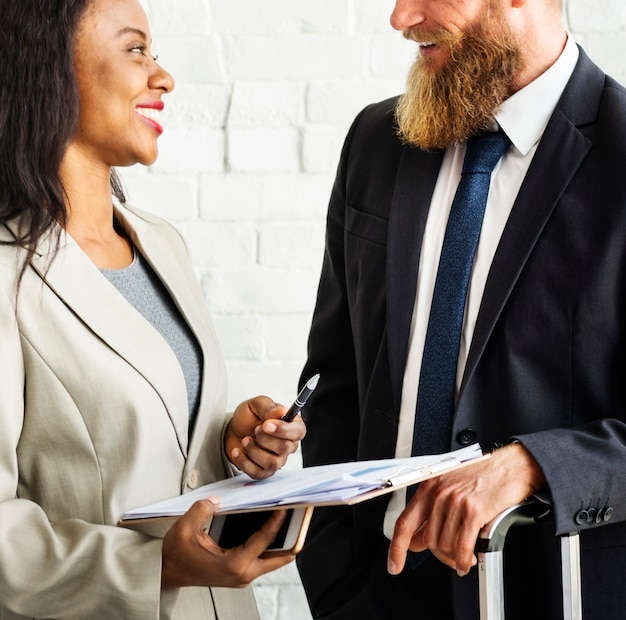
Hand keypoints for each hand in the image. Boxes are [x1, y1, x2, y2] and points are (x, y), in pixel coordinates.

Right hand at [161, 497, 294, 588]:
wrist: (165, 572)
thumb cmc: (175, 556)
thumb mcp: (184, 528)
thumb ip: (202, 510)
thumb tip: (217, 500)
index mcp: (234, 564)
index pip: (264, 540)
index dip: (277, 521)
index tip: (286, 507)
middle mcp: (242, 574)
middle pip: (278, 558)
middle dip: (291, 539)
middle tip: (300, 519)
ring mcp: (241, 576)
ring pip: (272, 560)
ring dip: (281, 542)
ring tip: (289, 521)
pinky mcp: (238, 573)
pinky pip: (261, 559)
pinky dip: (269, 545)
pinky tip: (270, 529)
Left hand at [225, 395, 306, 478]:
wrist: (234, 431)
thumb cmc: (249, 418)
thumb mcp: (256, 405)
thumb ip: (268, 407)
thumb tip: (281, 411)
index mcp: (291, 425)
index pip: (298, 431)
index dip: (283, 430)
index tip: (267, 424)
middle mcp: (288, 444)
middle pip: (285, 448)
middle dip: (265, 438)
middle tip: (255, 429)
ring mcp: (277, 459)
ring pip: (272, 463)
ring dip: (254, 450)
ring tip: (246, 440)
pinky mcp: (265, 471)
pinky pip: (258, 473)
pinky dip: (244, 461)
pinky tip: (238, 451)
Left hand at [387, 443, 545, 576]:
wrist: (511, 466)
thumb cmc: (482, 475)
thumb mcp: (449, 487)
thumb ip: (431, 512)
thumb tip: (417, 540)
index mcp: (429, 486)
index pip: (404, 522)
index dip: (396, 548)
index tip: (395, 565)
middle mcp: (439, 493)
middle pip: (427, 540)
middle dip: (439, 556)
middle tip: (450, 559)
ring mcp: (456, 501)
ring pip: (444, 545)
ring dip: (453, 558)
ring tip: (464, 557)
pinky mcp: (474, 510)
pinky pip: (462, 546)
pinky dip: (463, 560)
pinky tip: (467, 561)